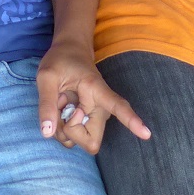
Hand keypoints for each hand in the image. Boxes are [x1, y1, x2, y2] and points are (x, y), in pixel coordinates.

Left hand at [37, 40, 150, 154]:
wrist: (69, 53)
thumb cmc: (60, 60)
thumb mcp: (46, 76)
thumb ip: (47, 103)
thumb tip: (47, 133)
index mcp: (95, 89)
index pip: (117, 105)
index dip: (131, 120)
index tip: (146, 133)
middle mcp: (100, 107)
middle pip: (90, 141)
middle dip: (70, 132)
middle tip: (62, 107)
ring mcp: (94, 116)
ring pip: (78, 141)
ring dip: (62, 128)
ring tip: (61, 102)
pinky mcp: (86, 122)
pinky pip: (72, 138)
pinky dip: (61, 129)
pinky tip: (61, 109)